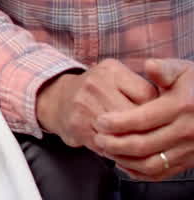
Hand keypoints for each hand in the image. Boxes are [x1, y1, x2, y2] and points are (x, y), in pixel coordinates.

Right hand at [35, 59, 155, 149]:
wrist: (57, 99)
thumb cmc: (96, 90)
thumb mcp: (115, 76)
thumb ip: (138, 87)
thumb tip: (164, 108)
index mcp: (110, 70)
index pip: (147, 94)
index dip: (154, 108)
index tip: (152, 113)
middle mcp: (96, 85)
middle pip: (135, 115)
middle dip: (144, 127)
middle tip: (147, 131)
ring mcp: (85, 106)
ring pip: (123, 133)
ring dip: (132, 141)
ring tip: (134, 141)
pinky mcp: (78, 126)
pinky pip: (108, 145)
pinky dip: (118, 150)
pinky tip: (119, 147)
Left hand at [93, 58, 193, 179]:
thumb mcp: (183, 71)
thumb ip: (163, 69)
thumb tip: (149, 65)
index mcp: (181, 107)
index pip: (143, 119)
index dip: (118, 122)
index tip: (99, 121)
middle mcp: (187, 131)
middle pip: (144, 145)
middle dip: (116, 144)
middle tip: (97, 137)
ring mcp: (190, 149)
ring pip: (151, 163)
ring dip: (125, 160)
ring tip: (107, 150)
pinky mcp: (190, 161)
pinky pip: (162, 173)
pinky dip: (140, 172)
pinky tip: (123, 163)